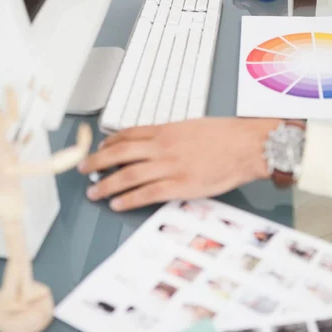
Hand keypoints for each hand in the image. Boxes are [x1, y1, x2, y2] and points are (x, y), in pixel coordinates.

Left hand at [78, 117, 280, 211]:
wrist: (247, 145)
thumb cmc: (226, 135)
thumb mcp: (193, 126)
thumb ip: (171, 135)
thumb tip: (156, 142)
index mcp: (166, 130)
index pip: (128, 134)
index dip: (109, 143)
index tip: (100, 148)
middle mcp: (162, 147)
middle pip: (120, 153)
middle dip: (97, 161)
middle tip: (83, 168)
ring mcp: (170, 167)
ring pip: (128, 175)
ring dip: (106, 184)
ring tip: (93, 191)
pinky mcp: (180, 186)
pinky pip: (147, 194)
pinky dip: (128, 199)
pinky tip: (117, 204)